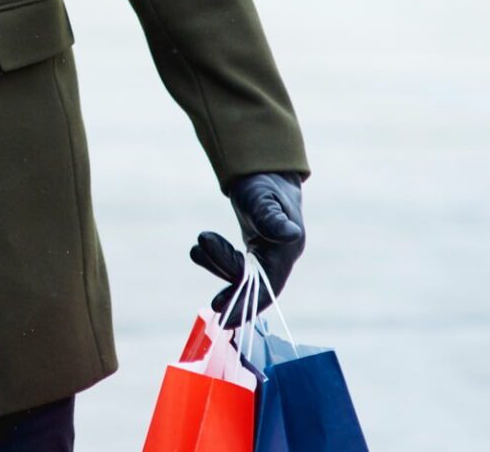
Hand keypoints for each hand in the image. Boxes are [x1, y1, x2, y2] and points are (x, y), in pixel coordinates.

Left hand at [190, 171, 305, 324]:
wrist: (263, 173)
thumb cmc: (264, 183)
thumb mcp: (264, 198)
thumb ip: (272, 217)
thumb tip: (289, 234)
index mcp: (287, 249)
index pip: (269, 286)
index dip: (248, 304)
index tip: (224, 317)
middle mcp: (278, 257)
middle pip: (251, 283)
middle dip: (227, 283)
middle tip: (205, 272)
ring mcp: (265, 256)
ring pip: (238, 275)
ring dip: (216, 264)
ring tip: (200, 244)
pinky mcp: (251, 252)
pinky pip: (232, 266)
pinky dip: (214, 260)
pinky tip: (200, 248)